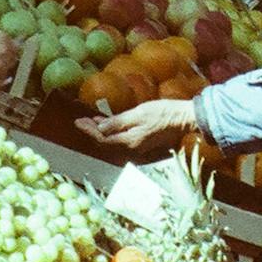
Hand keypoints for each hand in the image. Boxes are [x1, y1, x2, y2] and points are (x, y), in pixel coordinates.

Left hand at [81, 98, 196, 150]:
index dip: (88, 130)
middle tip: (81, 120)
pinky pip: (120, 140)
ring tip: (91, 121)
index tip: (78, 121)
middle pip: (105, 143)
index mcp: (129, 142)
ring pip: (112, 143)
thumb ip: (118, 122)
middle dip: (92, 132)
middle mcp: (131, 149)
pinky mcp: (141, 143)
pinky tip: (107, 123)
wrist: (184, 120)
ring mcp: (137, 147)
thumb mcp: (139, 113)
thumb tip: (100, 128)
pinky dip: (111, 132)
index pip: (102, 139)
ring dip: (100, 132)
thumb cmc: (163, 113)